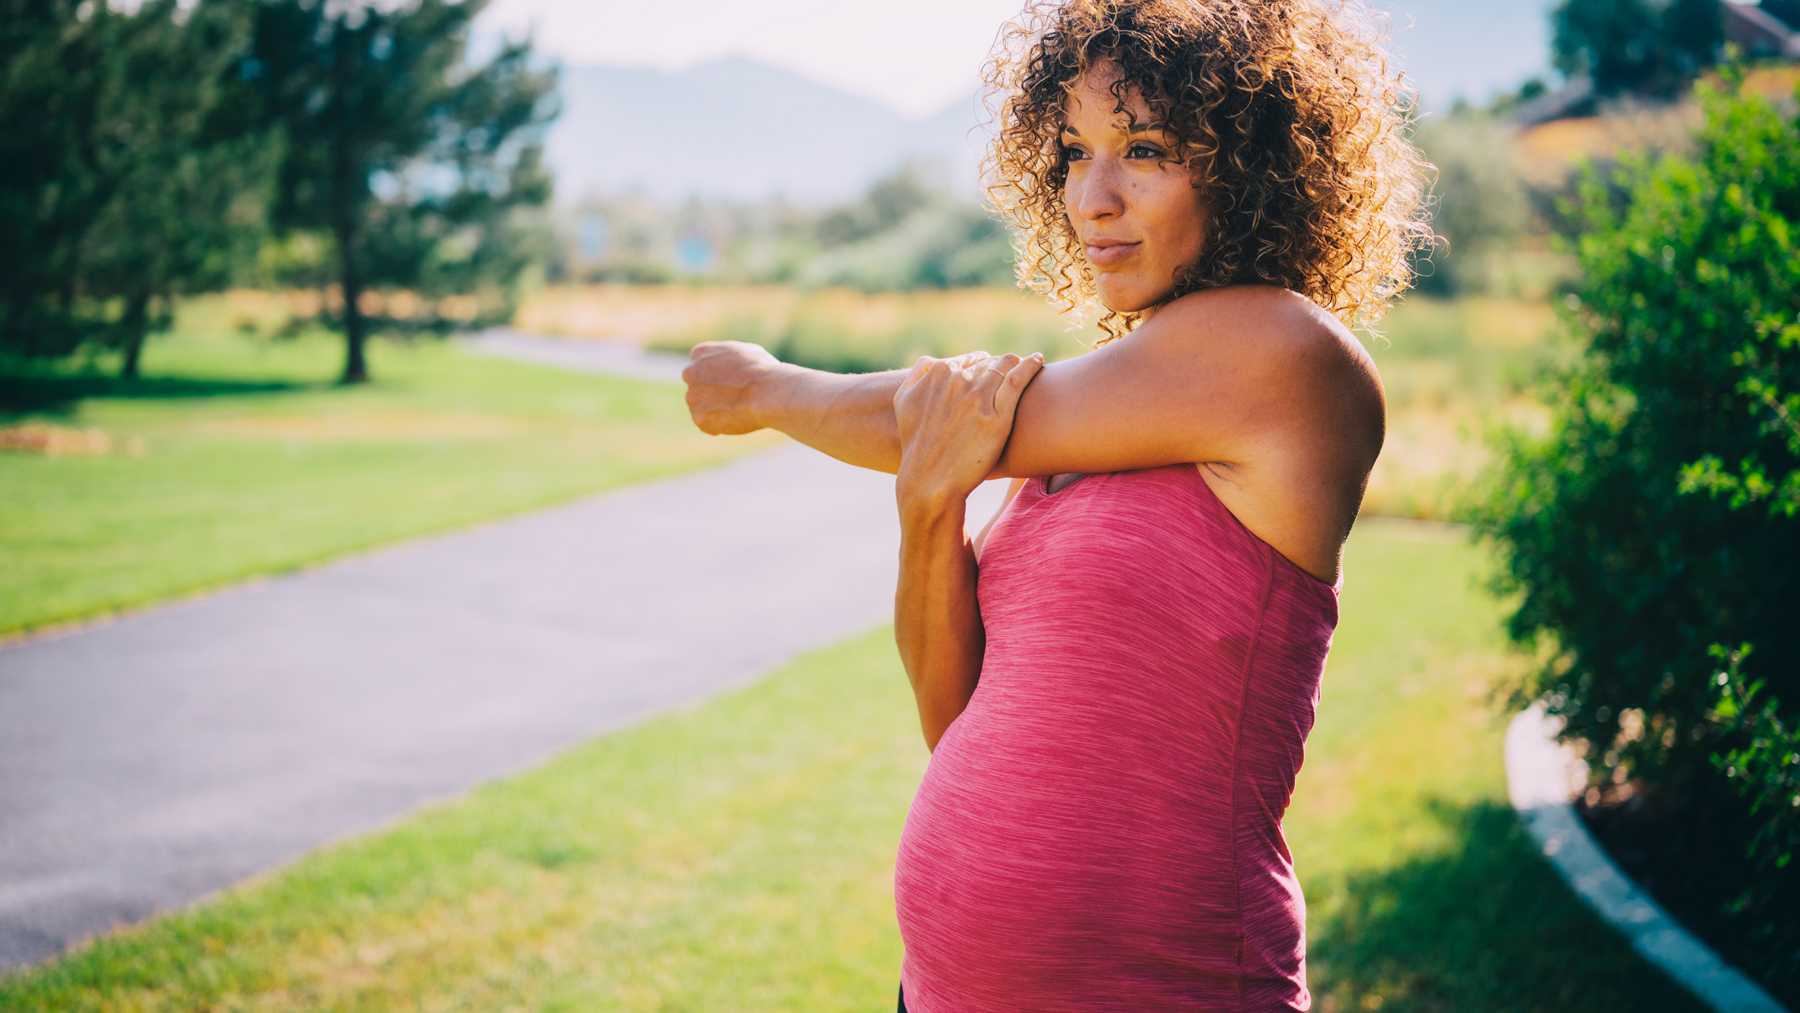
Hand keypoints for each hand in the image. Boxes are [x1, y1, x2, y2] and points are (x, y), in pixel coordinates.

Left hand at [682, 341, 787, 434]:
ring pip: (701, 407)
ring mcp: (692, 397)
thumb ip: (729, 357)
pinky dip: (719, 426)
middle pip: (697, 387)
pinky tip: (735, 419)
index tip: (730, 382)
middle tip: (733, 398)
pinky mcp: (699, 419)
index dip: (716, 376)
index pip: (700, 367)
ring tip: (738, 408)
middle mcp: (690, 373)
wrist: (764, 393)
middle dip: (711, 394)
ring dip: (715, 410)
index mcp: (699, 353)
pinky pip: (707, 424)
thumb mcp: (746, 351)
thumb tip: (732, 364)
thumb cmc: (761, 370)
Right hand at [894, 351, 1044, 511]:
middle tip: (1008, 381)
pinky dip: (1031, 366)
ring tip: (1026, 369)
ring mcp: (978, 397)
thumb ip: (917, 373)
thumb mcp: (904, 402)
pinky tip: (1038, 361)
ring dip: (1016, 365)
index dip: (982, 368)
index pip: (970, 360)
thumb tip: (937, 362)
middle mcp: (958, 381)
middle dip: (999, 369)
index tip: (991, 377)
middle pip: (989, 362)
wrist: (929, 481)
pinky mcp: (998, 416)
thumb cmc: (917, 445)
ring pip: (1005, 365)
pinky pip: (1019, 379)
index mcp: (938, 374)